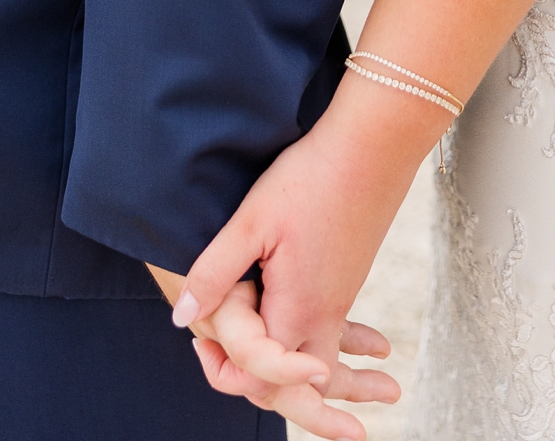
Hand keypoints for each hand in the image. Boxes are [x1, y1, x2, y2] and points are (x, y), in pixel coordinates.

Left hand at [171, 90, 431, 435]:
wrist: (373, 146)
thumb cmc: (308, 178)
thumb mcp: (250, 220)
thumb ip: (215, 271)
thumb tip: (181, 316)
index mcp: (297, 309)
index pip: (261, 376)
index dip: (227, 373)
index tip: (201, 348)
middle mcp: (324, 313)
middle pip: (302, 385)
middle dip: (296, 407)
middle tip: (275, 398)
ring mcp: (341, 297)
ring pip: (324, 362)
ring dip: (322, 385)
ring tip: (335, 403)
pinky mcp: (349, 278)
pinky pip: (336, 332)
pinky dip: (339, 352)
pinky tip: (354, 345)